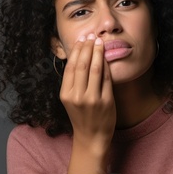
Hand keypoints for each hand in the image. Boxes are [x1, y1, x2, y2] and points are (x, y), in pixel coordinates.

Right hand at [60, 33, 115, 152]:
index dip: (76, 50)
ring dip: (97, 52)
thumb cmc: (81, 116)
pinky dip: (106, 65)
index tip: (81, 39)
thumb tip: (79, 56)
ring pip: (95, 69)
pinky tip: (106, 57)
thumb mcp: (70, 99)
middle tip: (91, 36)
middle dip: (87, 47)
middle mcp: (77, 96)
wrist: (91, 137)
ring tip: (99, 42)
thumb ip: (73, 81)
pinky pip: (107, 78)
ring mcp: (92, 99)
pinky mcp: (106, 101)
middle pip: (82, 65)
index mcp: (66, 94)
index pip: (70, 67)